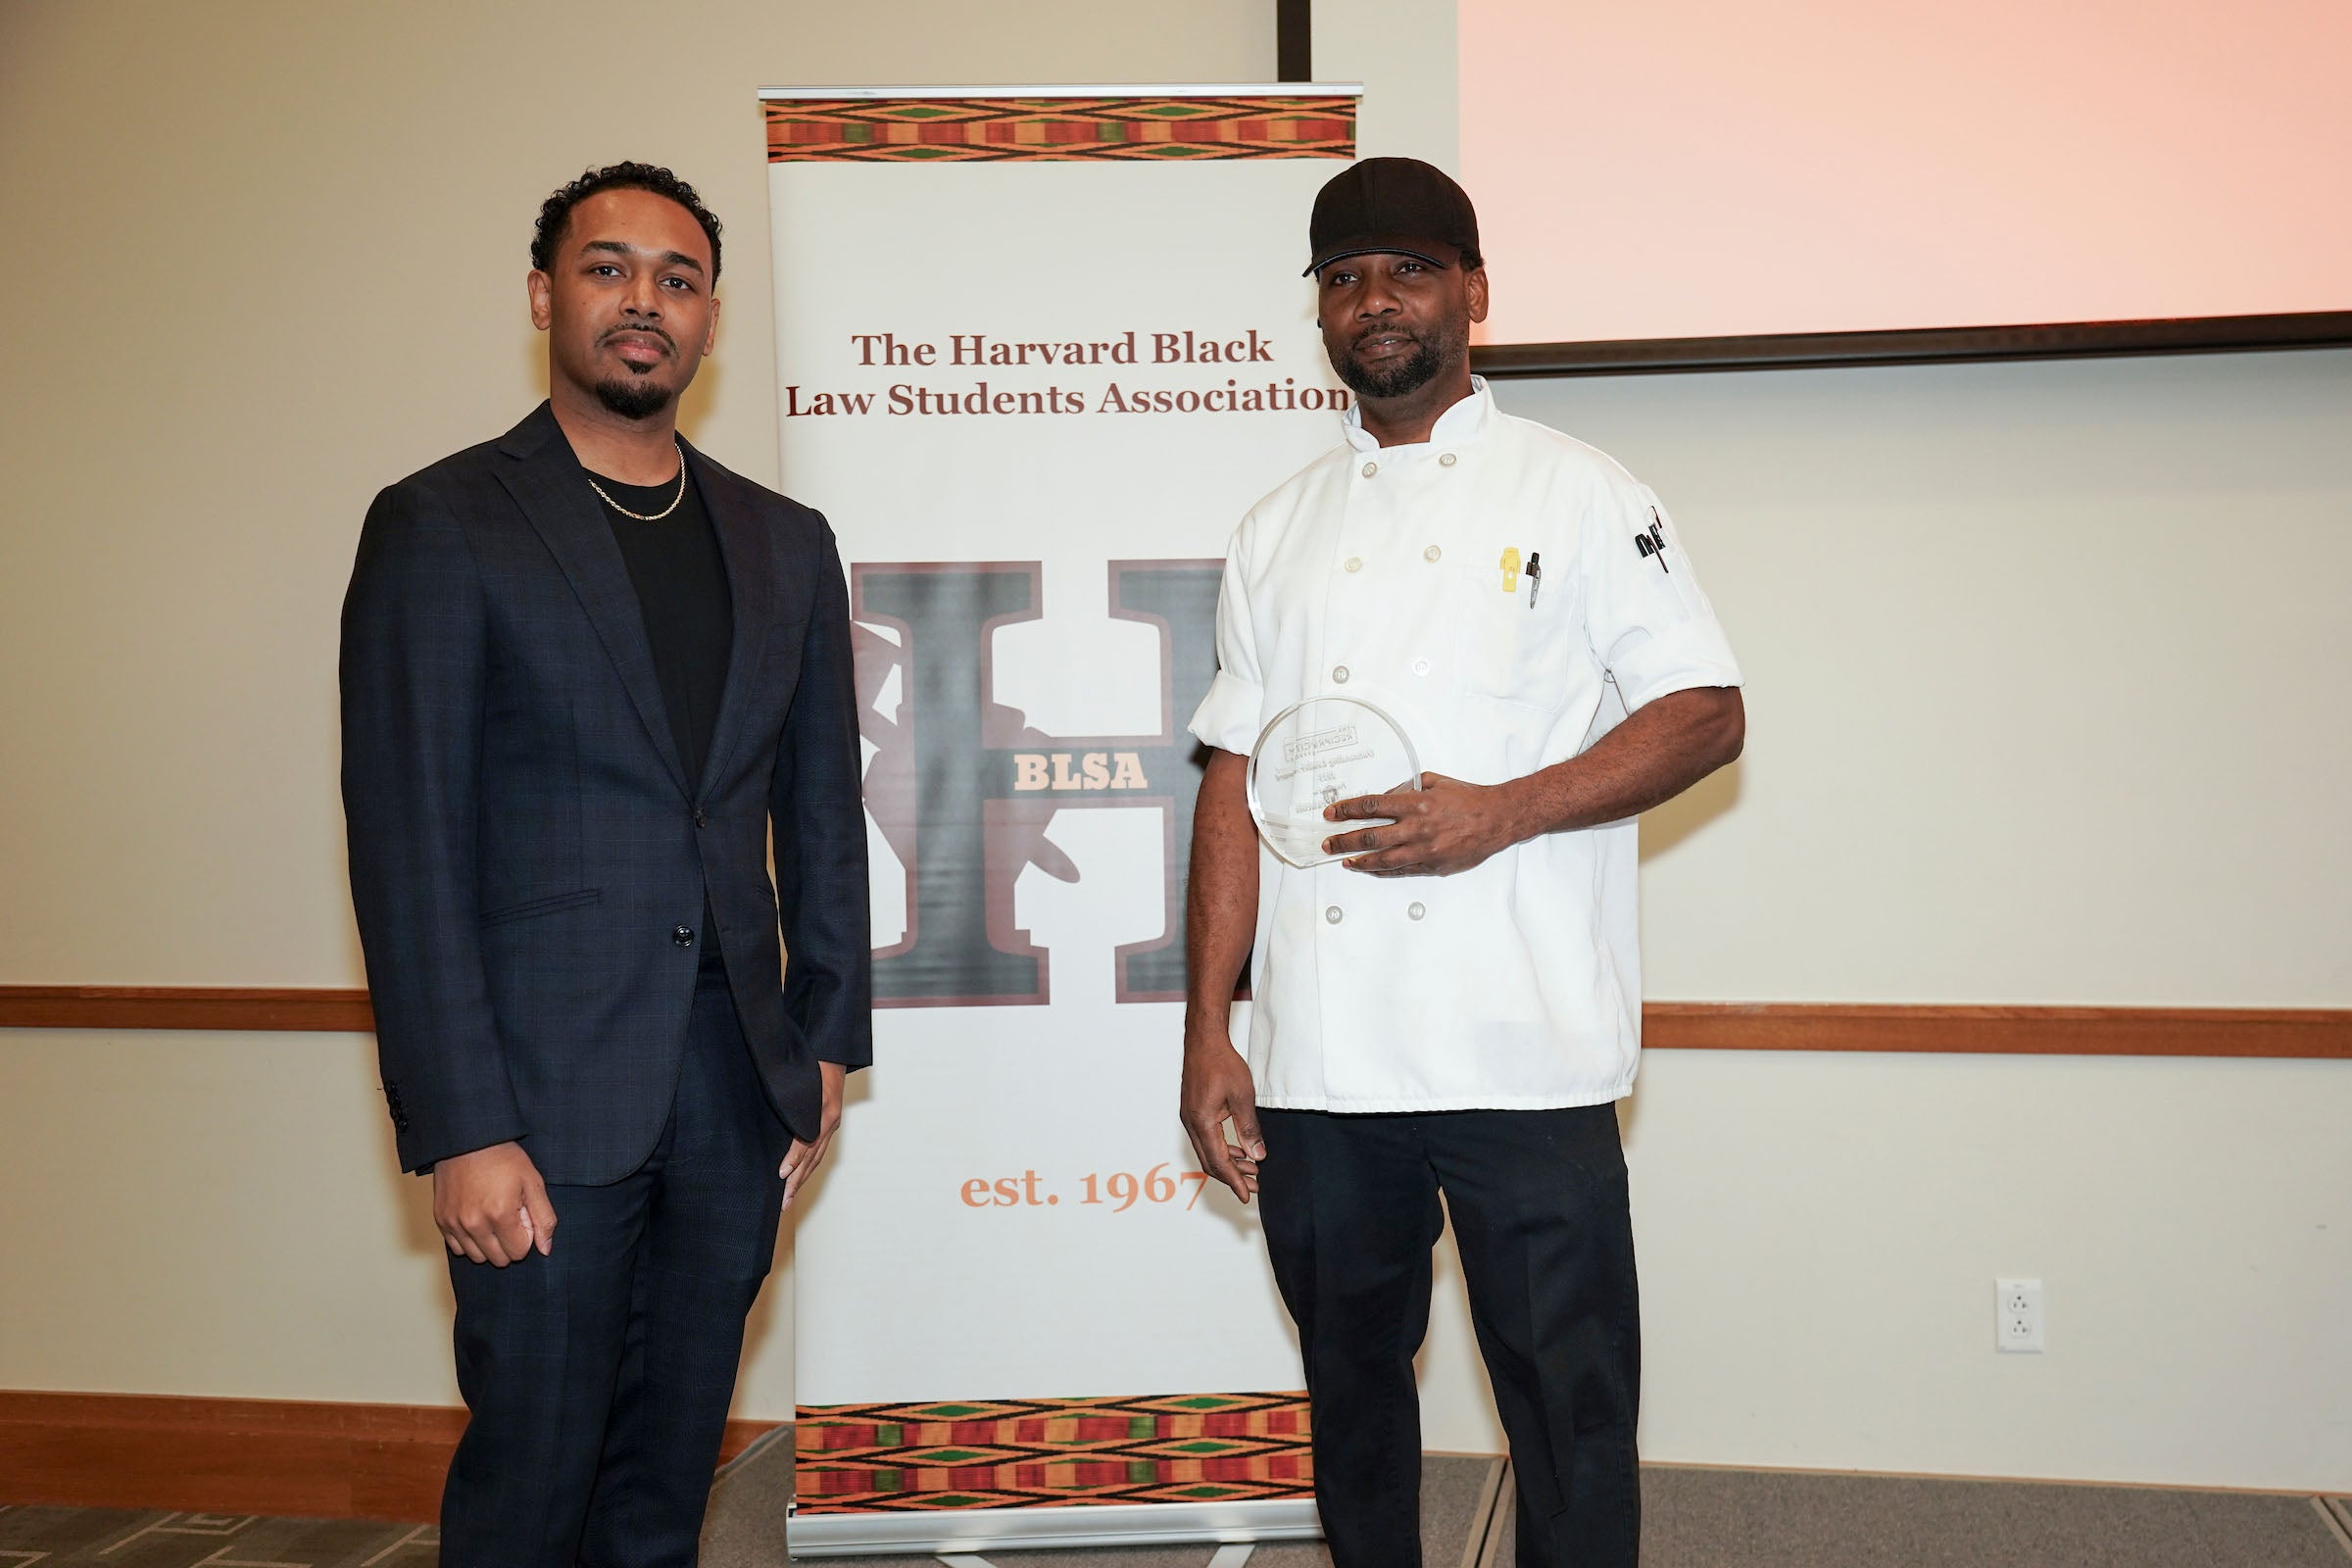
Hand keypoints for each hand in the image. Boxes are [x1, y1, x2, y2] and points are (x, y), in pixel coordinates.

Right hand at [433, 1141, 554, 1266]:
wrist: (468, 1139)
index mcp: (500, 1214)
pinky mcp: (441, 1220)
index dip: (526, 1235)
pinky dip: (469, 1241)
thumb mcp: (533, 1182)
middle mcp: (474, 1223)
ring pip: (477, 1257)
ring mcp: (454, 1223)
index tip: (522, 1214)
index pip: (519, 1252)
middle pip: (499, 1259)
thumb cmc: (503, 1158)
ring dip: (488, 1244)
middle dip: (509, 1243)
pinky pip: (457, 1248)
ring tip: (492, 1218)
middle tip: (508, 1215)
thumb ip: (544, 1218)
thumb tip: (545, 1249)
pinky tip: (476, 1220)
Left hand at [780, 1060, 846, 1205]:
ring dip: (802, 1180)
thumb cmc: (814, 1063)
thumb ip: (791, 1099)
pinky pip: (819, 1151)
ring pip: (817, 1158)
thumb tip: (776, 1113)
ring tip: (788, 1198)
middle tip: (783, 1202)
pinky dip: (809, 1167)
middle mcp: (829, 1121)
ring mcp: (831, 1124)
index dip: (794, 1158)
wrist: (834, 1052)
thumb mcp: (802, 1079)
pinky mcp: (830, 1124)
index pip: (806, 1141)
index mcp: (823, 1111)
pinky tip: (800, 1177)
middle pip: (812, 1157)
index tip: (781, 1173)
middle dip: (796, 1181)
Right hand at [1179, 1033, 1263, 1204]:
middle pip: (1210, 1162)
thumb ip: (1249, 1128)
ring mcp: (1189, 1118)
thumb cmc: (1221, 1063)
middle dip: (1232, 1177)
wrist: (1203, 1041)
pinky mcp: (1192, 1112)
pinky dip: (1222, 1149)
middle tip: (1253, 1186)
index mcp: (1202, 1122)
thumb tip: (1257, 1155)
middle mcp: (1191, 1123)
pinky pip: (1205, 1139)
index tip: (1247, 1195)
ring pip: (1207, 1152)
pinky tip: (1238, 1150)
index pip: (1219, 1162)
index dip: (1234, 1181)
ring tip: (1251, 1169)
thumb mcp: (1243, 1096)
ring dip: (1228, 1163)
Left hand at [1322, 772, 1524, 875]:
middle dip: (1344, 840)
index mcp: (1416, 804)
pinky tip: (1370, 869)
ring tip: (1345, 861)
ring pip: (1383, 860)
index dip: (1347, 810)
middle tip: (1328, 843)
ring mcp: (1425, 851)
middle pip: (1371, 836)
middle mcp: (1417, 829)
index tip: (1332, 814)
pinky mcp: (1433, 866)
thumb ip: (1406, 788)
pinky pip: (1402, 871)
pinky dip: (1383, 871)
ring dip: (1360, 861)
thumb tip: (1385, 799)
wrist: (1496, 819)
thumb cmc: (1468, 799)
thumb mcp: (1434, 781)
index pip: (1371, 807)